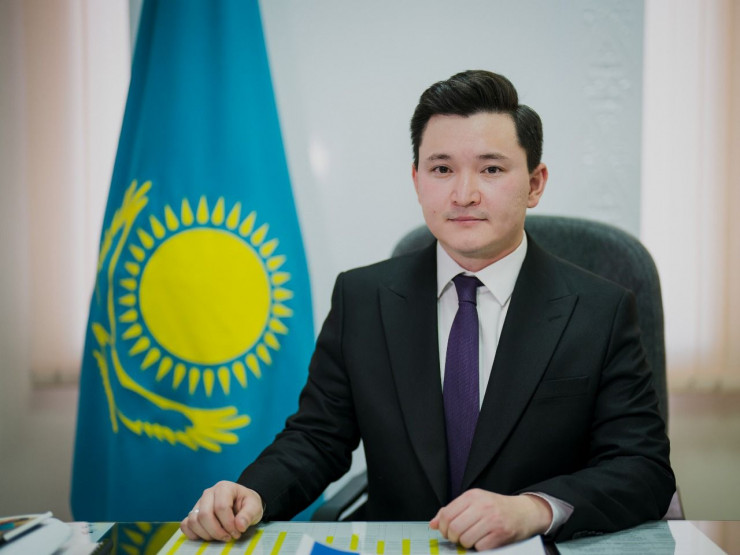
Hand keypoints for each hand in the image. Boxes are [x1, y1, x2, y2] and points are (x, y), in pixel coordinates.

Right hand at [180, 481, 263, 541]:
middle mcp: (209, 493)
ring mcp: (199, 503)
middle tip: (228, 537)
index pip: (221, 507)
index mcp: (224, 487)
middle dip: (217, 531)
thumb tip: (239, 525)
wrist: (242, 503)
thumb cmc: (247, 504)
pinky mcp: (194, 513)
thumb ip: (248, 515)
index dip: (228, 523)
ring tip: (220, 536)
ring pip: (193, 521)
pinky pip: (185, 525)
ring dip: (206, 534)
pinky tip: (206, 536)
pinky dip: (193, 534)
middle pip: (205, 515)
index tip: (237, 532)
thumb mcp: (254, 507)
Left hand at [429, 489, 551, 550]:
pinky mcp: (501, 534)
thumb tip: (433, 524)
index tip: (447, 532)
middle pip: (455, 528)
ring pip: (466, 539)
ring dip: (466, 544)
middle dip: (453, 538)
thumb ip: (452, 511)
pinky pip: (480, 547)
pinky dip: (479, 548)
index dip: (443, 528)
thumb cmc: (496, 508)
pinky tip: (484, 541)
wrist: (524, 512)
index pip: (447, 515)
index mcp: (472, 496)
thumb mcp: (474, 503)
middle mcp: (482, 506)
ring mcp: (492, 520)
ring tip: (472, 538)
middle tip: (458, 538)